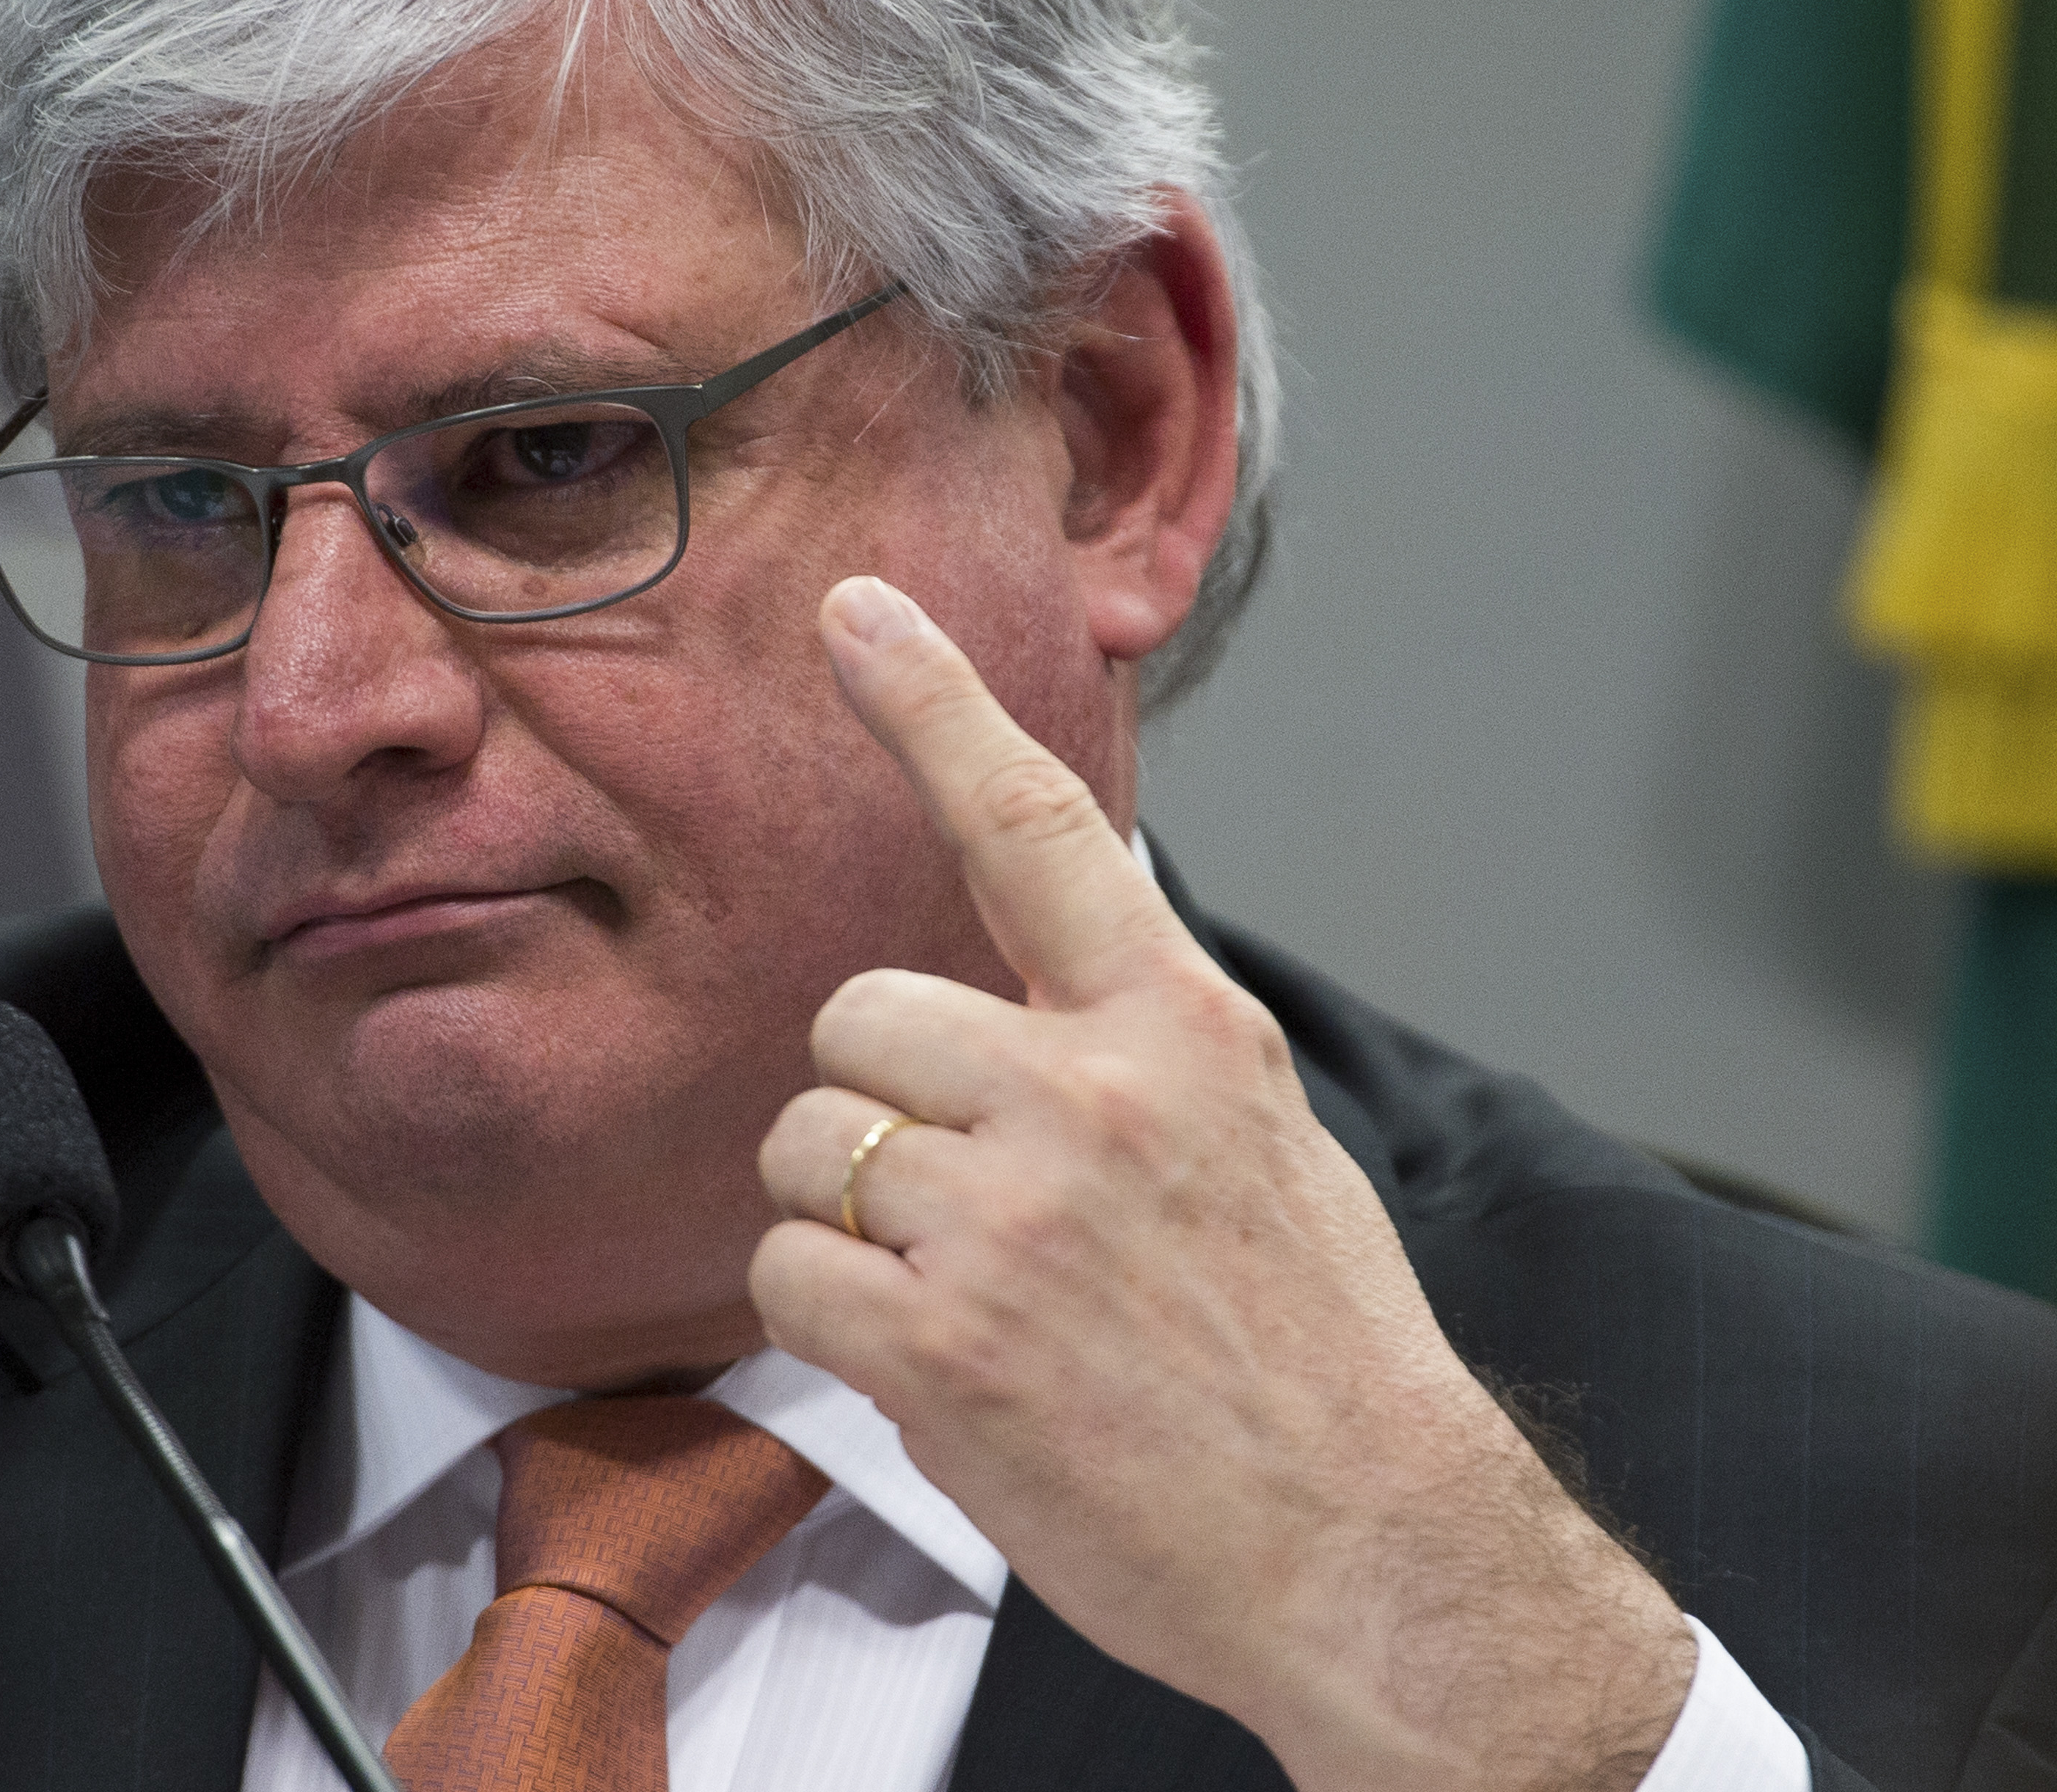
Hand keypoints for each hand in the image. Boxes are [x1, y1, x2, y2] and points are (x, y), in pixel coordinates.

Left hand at [749, 576, 1693, 1791]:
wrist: (1380, 1556)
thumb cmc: (1318, 1361)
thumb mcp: (1263, 1145)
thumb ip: (1138, 1046)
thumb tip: (1037, 975)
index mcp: (1182, 1030)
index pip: (1039, 826)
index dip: (932, 706)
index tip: (852, 611)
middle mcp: (1090, 1095)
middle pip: (855, 1015)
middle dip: (875, 1102)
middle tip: (965, 1203)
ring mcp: (1010, 1217)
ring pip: (808, 1145)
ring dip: (849, 1221)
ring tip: (974, 1300)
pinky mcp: (941, 1341)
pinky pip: (787, 1275)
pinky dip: (831, 1324)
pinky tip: (938, 1369)